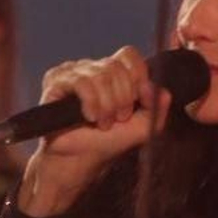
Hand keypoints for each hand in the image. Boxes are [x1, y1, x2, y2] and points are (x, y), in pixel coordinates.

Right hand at [18, 45, 169, 215]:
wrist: (78, 162)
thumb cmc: (106, 143)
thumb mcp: (140, 127)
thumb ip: (157, 108)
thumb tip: (162, 89)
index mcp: (110, 72)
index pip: (128, 55)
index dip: (137, 75)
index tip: (137, 100)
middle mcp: (90, 67)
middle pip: (116, 66)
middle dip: (123, 97)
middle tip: (118, 118)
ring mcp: (71, 72)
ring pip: (100, 74)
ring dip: (107, 104)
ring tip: (103, 123)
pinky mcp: (55, 81)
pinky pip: (81, 82)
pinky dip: (92, 102)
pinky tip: (90, 117)